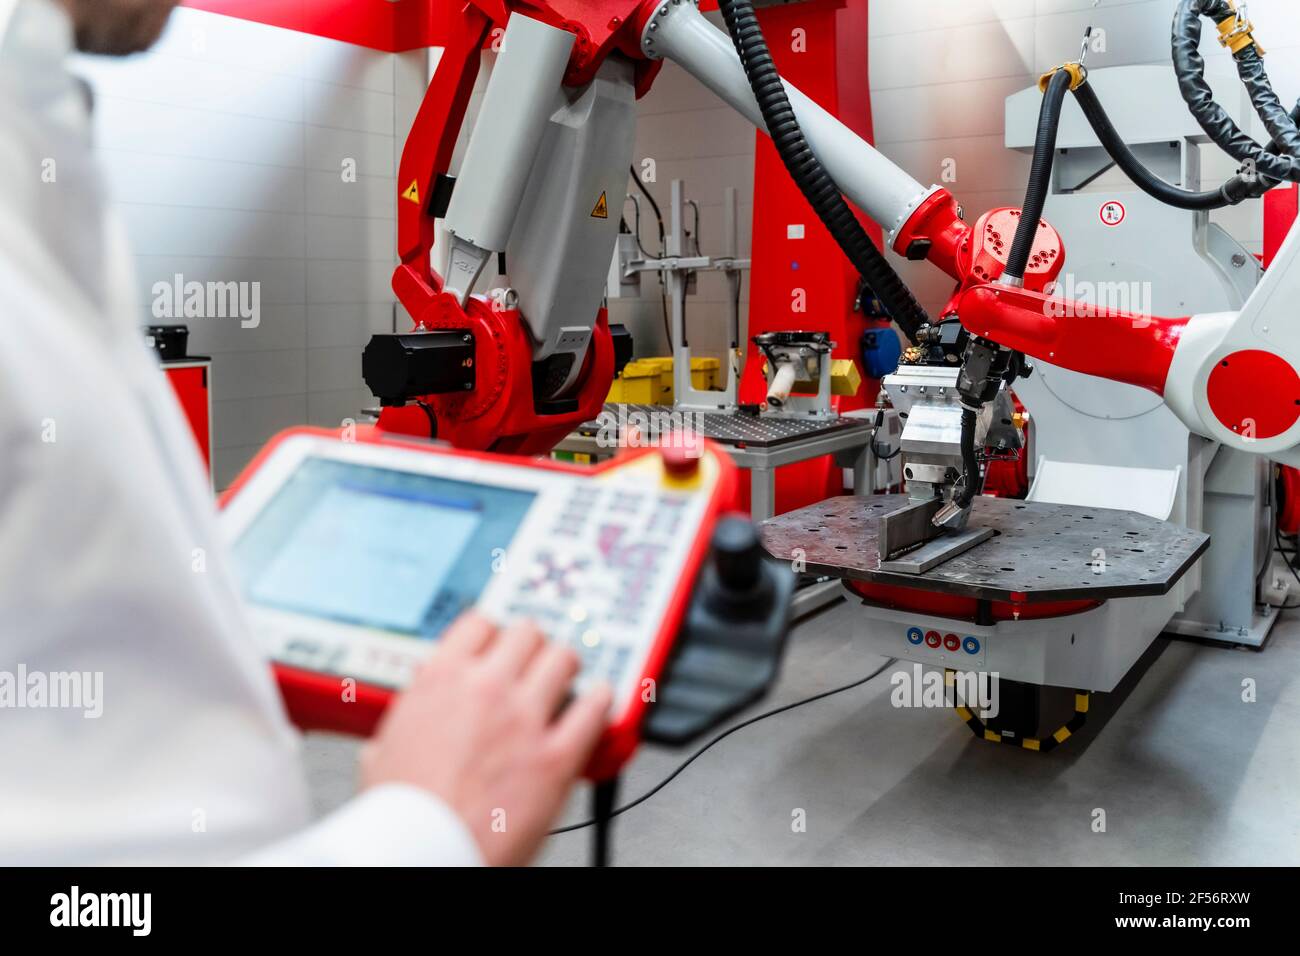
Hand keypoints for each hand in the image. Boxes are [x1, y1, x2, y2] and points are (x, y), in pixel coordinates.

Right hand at [360, 612, 611, 865]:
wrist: (423, 854)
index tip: (499, 641)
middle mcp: (485, 689)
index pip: (479, 624)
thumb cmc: (402, 814)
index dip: (493, 633)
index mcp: (440, 681)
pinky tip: (599, 700)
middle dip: (532, 645)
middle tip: (535, 658)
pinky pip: (593, 710)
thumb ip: (409, 716)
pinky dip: (600, 701)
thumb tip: (413, 706)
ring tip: (567, 674)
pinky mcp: (557, 757)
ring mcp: (524, 719)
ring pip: (563, 659)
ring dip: (566, 665)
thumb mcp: (383, 748)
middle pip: (527, 633)